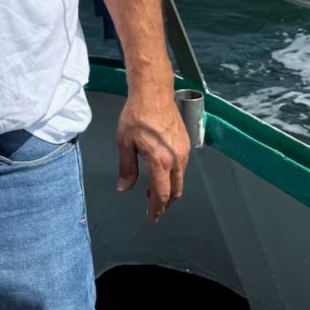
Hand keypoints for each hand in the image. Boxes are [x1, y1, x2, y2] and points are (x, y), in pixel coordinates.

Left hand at [116, 93, 189, 223]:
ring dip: (170, 189)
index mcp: (161, 161)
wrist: (154, 92)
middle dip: (165, 203)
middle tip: (154, 208)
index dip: (156, 209)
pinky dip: (174, 175)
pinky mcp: (186, 142)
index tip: (152, 217)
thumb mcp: (124, 142)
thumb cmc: (138, 114)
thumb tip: (124, 187)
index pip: (161, 195)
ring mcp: (183, 150)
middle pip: (175, 191)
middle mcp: (176, 158)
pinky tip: (162, 171)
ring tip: (154, 191)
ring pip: (180, 179)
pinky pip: (182, 166)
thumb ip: (126, 168)